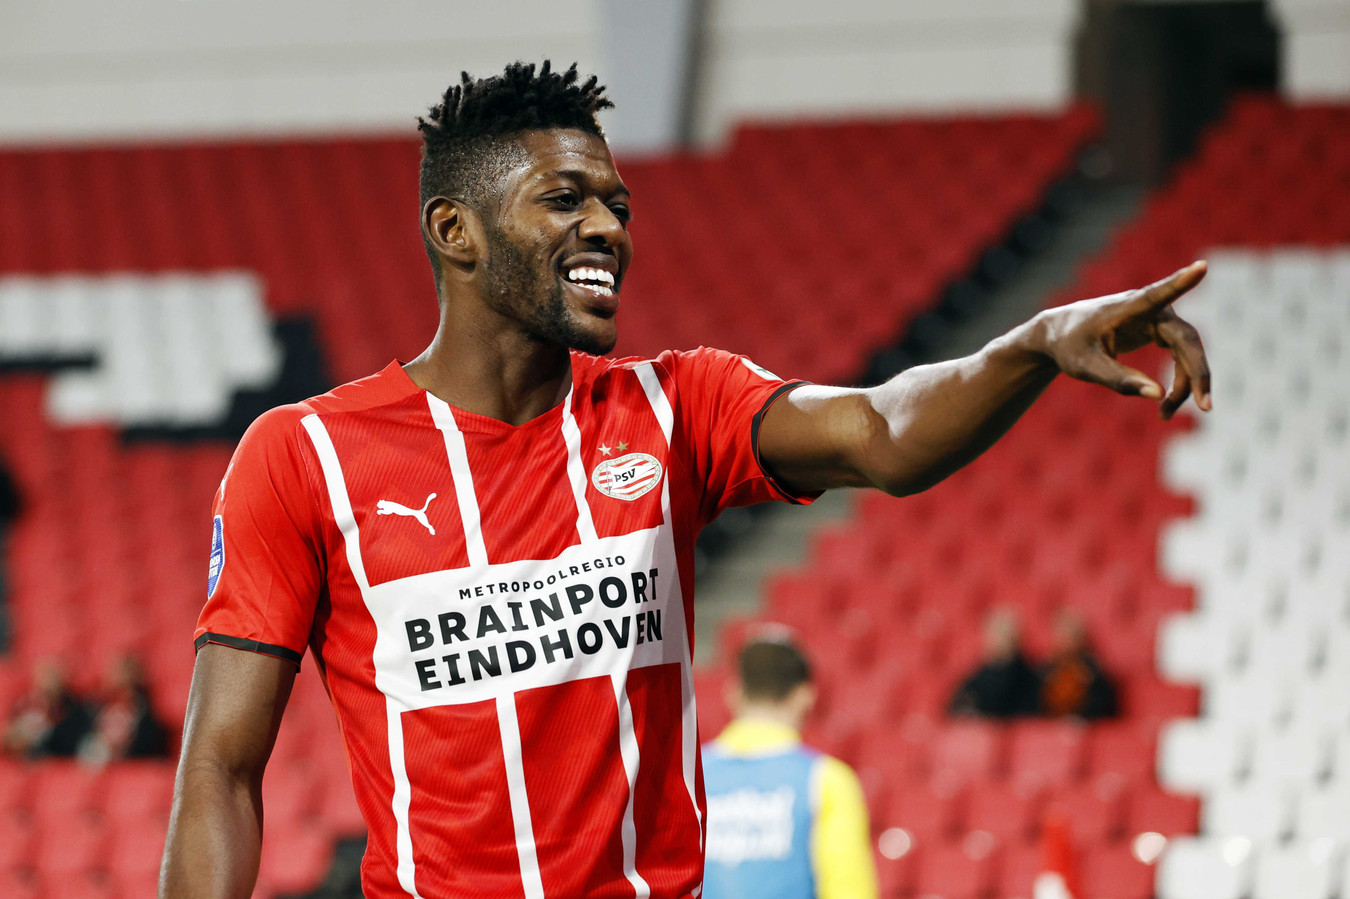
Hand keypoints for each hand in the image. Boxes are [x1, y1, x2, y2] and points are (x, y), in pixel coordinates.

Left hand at [1037, 261, 1211, 418]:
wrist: (1060, 334)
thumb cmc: (1069, 346)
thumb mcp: (1085, 367)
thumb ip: (1119, 380)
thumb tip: (1157, 395)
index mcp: (1128, 308)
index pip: (1158, 294)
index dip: (1180, 283)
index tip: (1201, 267)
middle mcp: (1150, 309)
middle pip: (1186, 340)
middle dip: (1196, 374)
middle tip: (1206, 407)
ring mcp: (1159, 318)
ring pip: (1187, 352)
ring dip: (1184, 384)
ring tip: (1165, 416)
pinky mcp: (1160, 330)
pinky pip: (1181, 356)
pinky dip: (1179, 381)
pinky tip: (1166, 406)